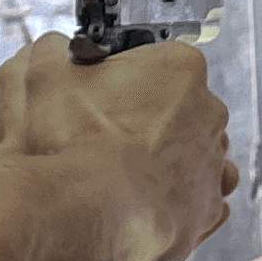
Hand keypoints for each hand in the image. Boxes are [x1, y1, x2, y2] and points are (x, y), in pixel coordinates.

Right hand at [0, 34, 236, 260]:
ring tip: (126, 175)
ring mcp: (214, 164)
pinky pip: (198, 202)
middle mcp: (210, 113)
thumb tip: (56, 48)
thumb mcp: (48, 75)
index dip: (128, 78)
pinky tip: (145, 204)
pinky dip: (177, 203)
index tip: (104, 94)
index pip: (161, 62)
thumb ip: (55, 51)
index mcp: (181, 69)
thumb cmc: (73, 140)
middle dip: (152, 120)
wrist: (90, 210)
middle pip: (182, 109)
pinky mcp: (208, 211)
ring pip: (193, 156)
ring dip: (167, 162)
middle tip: (108, 136)